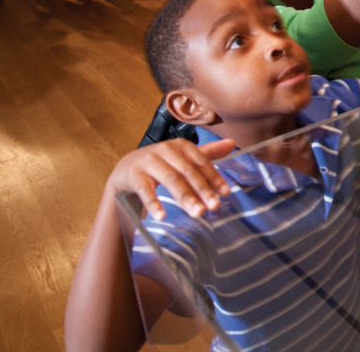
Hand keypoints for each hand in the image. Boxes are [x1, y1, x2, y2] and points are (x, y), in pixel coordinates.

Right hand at [107, 138, 235, 220]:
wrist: (126, 169)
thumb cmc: (161, 164)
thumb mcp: (183, 157)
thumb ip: (207, 153)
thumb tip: (233, 143)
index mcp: (181, 146)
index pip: (201, 162)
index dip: (214, 177)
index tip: (225, 193)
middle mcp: (165, 150)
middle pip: (187, 172)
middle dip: (202, 190)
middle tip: (214, 207)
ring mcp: (149, 162)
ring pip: (170, 180)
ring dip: (185, 197)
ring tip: (197, 213)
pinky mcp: (134, 175)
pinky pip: (145, 190)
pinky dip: (153, 203)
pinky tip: (162, 215)